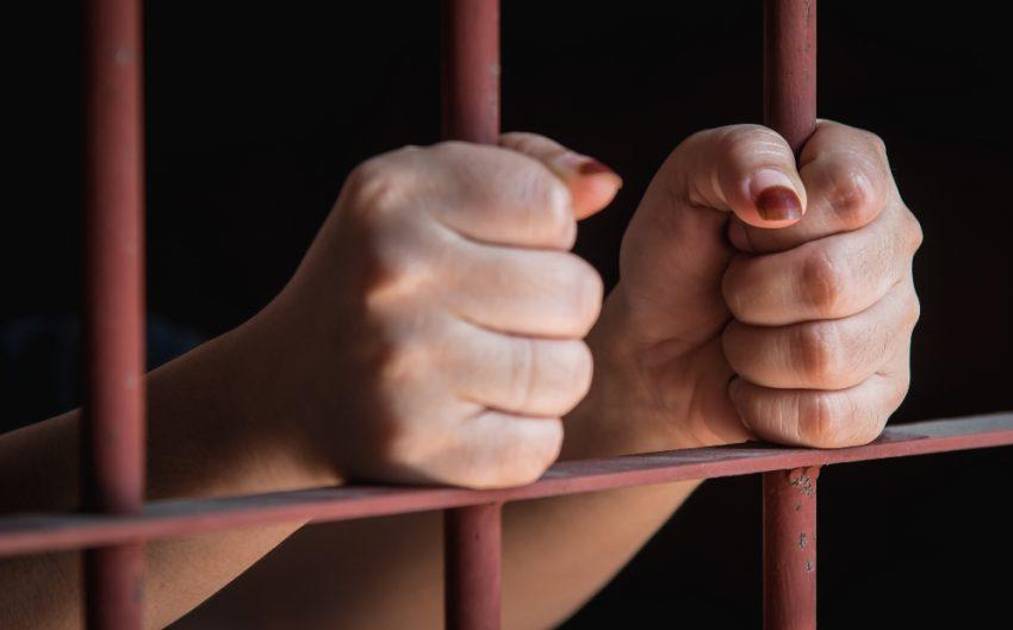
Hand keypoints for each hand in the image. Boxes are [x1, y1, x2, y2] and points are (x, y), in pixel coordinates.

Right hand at [251, 134, 621, 487]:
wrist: (287, 392)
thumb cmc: (385, 280)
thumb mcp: (429, 197)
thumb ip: (527, 170)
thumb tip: (604, 184)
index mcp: (393, 195)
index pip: (550, 207)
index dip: (544, 235)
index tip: (499, 251)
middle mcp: (394, 274)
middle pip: (576, 291)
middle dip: (555, 308)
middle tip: (496, 317)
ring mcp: (405, 366)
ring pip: (570, 372)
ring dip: (547, 375)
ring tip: (488, 365)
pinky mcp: (421, 447)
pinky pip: (541, 445)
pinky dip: (523, 436)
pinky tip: (474, 414)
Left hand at [570, 121, 919, 454]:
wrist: (657, 349)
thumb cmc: (679, 255)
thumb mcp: (685, 183)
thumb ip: (735, 155)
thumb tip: (781, 199)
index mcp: (858, 171)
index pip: (850, 193)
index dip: (772, 224)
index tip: (738, 228)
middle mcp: (893, 243)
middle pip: (833, 281)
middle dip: (750, 293)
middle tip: (733, 286)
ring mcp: (896, 324)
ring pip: (826, 355)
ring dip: (751, 351)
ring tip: (740, 334)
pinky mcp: (880, 398)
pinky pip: (826, 419)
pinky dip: (764, 407)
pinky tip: (754, 384)